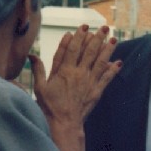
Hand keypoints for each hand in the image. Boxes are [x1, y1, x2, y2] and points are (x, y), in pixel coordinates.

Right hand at [30, 24, 120, 150]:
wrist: (63, 124)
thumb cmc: (50, 106)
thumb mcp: (40, 87)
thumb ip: (38, 69)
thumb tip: (32, 55)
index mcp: (64, 71)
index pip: (72, 49)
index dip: (78, 36)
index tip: (83, 27)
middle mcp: (78, 74)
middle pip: (89, 52)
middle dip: (97, 38)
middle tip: (103, 27)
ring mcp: (89, 82)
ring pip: (100, 62)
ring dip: (108, 50)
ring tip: (113, 39)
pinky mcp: (96, 91)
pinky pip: (106, 78)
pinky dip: (113, 70)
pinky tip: (119, 62)